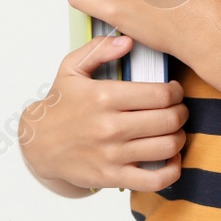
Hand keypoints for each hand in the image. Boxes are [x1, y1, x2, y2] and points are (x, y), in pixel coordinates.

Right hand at [19, 34, 186, 193]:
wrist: (38, 143)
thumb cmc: (60, 104)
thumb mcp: (71, 68)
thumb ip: (98, 50)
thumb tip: (128, 41)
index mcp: (104, 97)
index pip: (159, 94)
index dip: (176, 91)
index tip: (174, 91)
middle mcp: (110, 126)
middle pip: (168, 120)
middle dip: (182, 112)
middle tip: (178, 109)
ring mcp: (112, 154)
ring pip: (167, 147)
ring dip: (180, 138)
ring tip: (174, 130)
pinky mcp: (112, 177)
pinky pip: (155, 180)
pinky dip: (173, 170)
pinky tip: (171, 158)